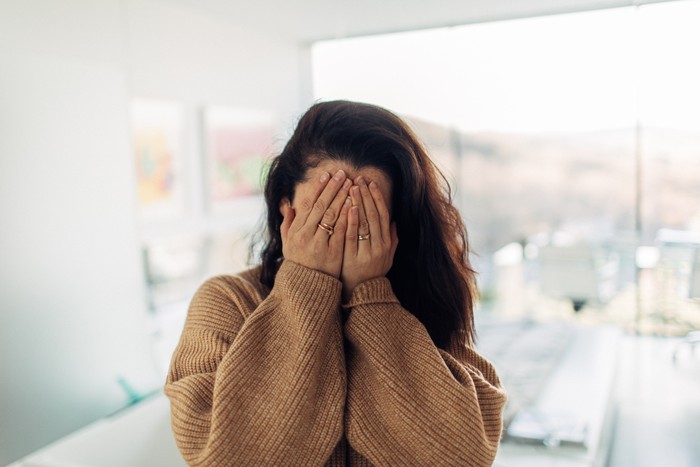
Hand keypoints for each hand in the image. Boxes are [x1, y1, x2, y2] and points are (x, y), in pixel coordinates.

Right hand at [281, 169, 352, 277]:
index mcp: (296, 231)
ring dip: (341, 197)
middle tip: (342, 174)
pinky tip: (353, 203)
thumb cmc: (299, 262)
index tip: (326, 175)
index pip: (308, 204)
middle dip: (332, 188)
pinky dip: (346, 215)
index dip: (318, 188)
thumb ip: (287, 223)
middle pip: (320, 206)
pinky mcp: (332, 252)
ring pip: (330, 215)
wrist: (307, 286)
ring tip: (350, 184)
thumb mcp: (288, 243)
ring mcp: (318, 243)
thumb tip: (286, 203)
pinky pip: (340, 230)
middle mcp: (305, 235)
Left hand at [341, 176, 397, 299]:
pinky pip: (353, 236)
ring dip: (358, 203)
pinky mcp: (354, 258)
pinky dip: (351, 220)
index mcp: (386, 242)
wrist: (363, 294)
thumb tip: (395, 222)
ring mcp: (368, 251)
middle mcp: (379, 246)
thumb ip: (392, 240)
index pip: (383, 215)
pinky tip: (348, 207)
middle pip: (373, 215)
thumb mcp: (387, 257)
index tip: (370, 183)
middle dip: (366, 195)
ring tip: (351, 187)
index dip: (377, 198)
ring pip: (364, 223)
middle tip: (358, 179)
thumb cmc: (373, 273)